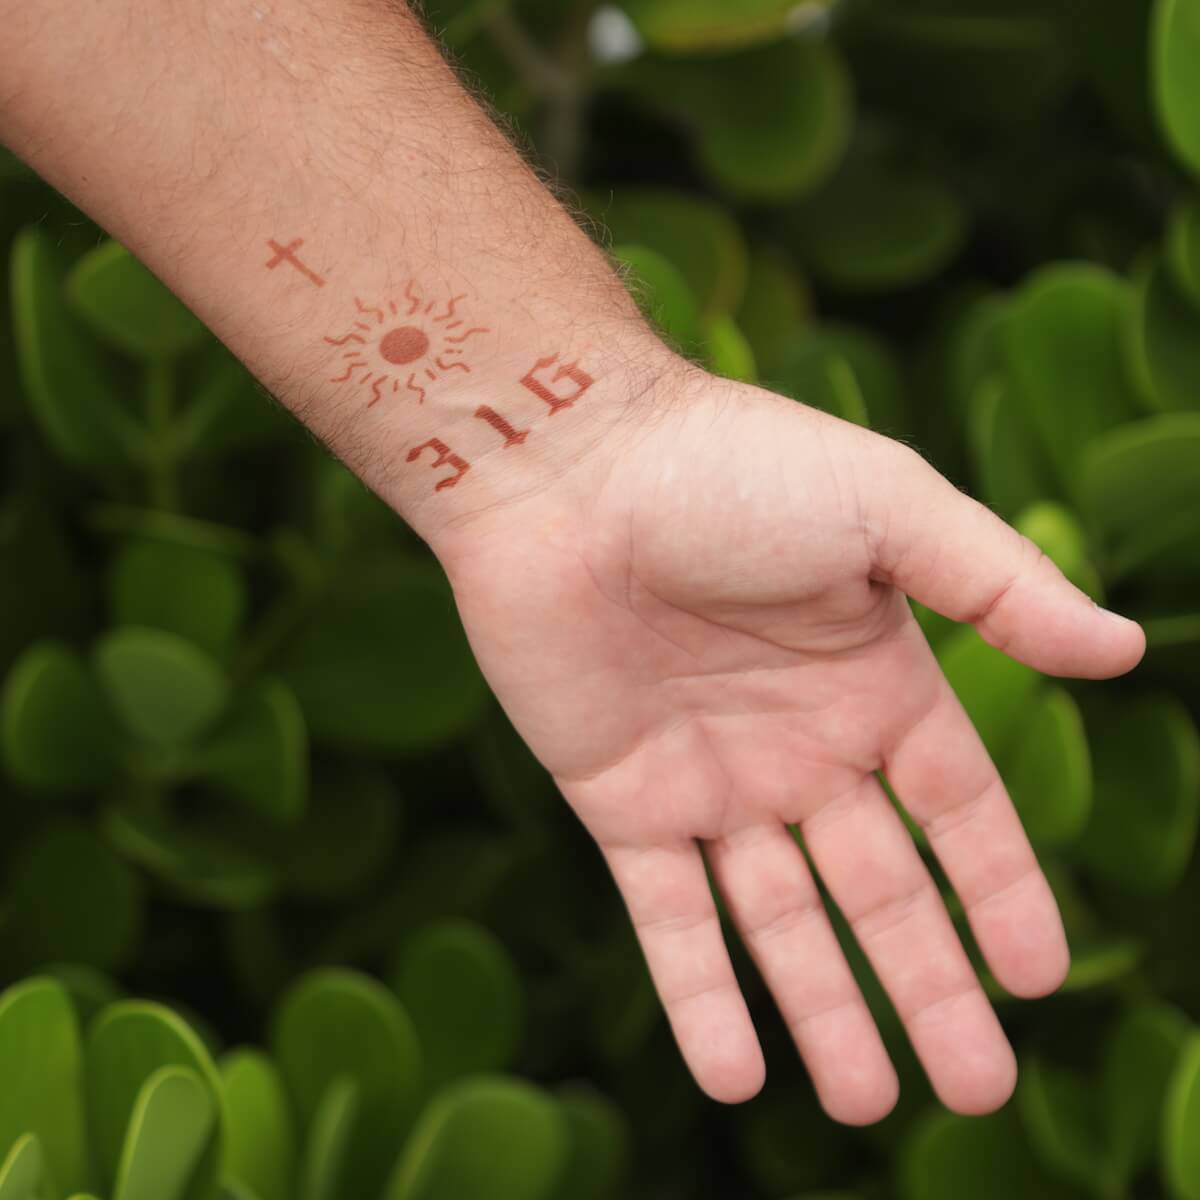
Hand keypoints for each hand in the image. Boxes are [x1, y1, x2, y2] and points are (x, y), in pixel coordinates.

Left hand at [438, 362, 1144, 1125]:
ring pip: (780, 920)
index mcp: (871, 680)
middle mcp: (797, 742)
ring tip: (864, 1103)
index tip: (1038, 977)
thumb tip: (1124, 650)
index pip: (958, 809)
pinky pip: (669, 916)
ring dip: (821, 1011)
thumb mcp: (889, 508)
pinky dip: (698, 994)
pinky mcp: (620, 800)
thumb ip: (1000, 584)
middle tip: (972, 1086)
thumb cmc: (727, 468)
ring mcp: (709, 779)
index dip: (1001, 891)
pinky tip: (734, 1077)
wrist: (565, 467)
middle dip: (924, 985)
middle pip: (879, 887)